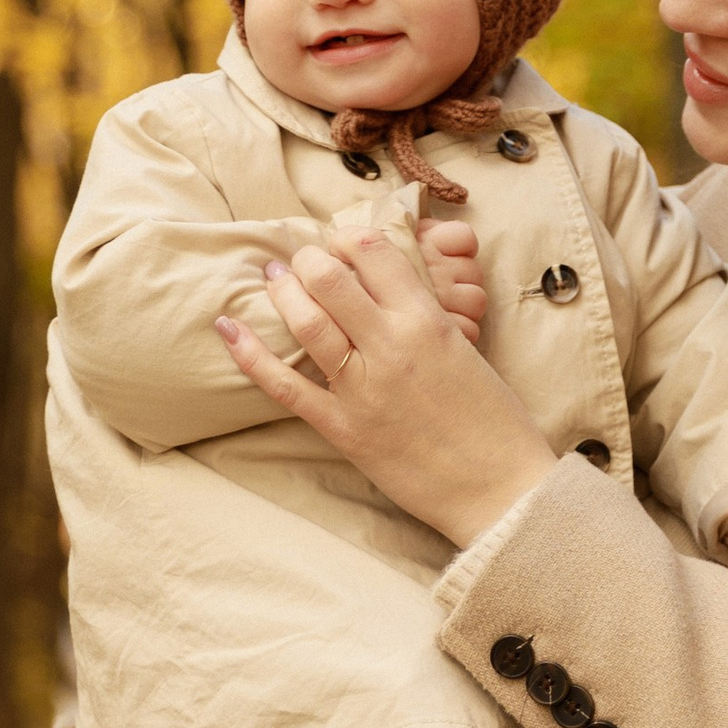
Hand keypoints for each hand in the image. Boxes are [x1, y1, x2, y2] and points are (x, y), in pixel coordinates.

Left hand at [216, 227, 560, 548]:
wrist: (500, 489)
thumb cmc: (495, 424)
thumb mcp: (467, 352)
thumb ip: (425, 320)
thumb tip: (388, 295)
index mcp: (429, 321)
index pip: (374, 252)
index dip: (347, 237)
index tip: (339, 241)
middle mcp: (391, 346)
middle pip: (328, 277)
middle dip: (306, 259)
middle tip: (300, 260)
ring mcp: (363, 388)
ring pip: (305, 320)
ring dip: (281, 291)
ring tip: (273, 277)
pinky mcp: (343, 428)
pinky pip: (285, 385)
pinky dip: (250, 354)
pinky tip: (228, 328)